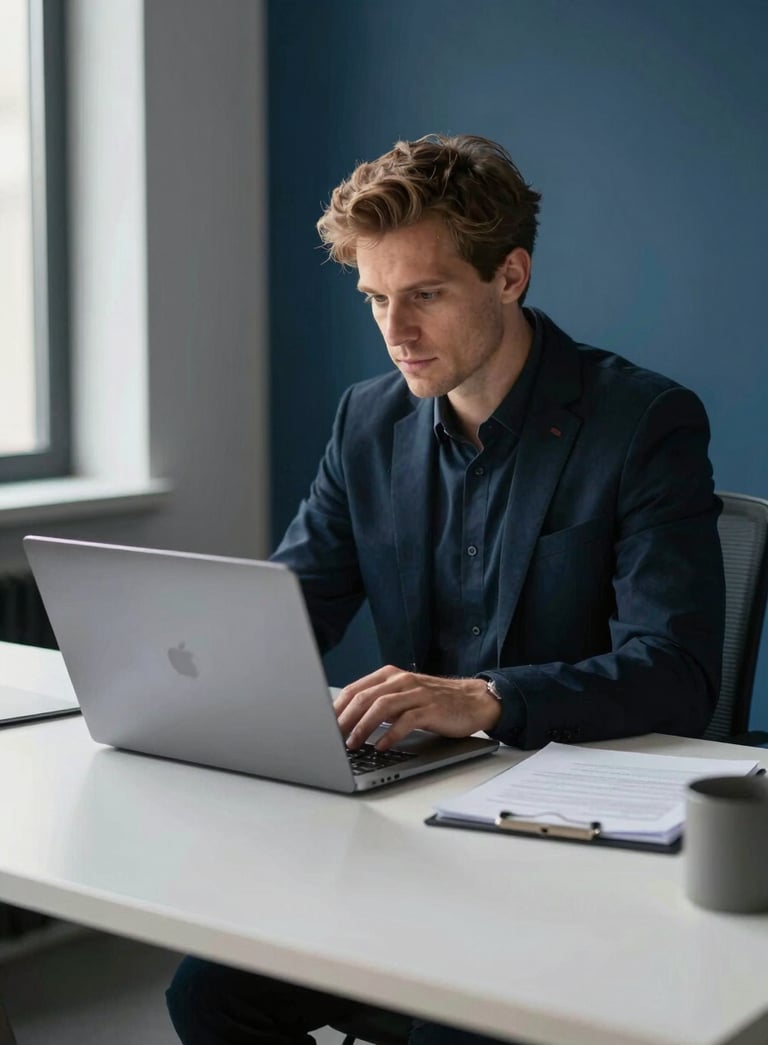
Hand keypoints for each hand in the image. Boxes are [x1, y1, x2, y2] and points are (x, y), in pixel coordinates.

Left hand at [333, 665, 500, 749]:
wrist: (473, 700)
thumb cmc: (434, 701)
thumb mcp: (403, 696)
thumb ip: (379, 703)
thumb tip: (346, 723)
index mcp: (389, 675)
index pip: (354, 689)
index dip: (336, 708)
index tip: (323, 726)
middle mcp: (401, 680)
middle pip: (364, 697)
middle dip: (344, 719)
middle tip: (332, 738)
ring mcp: (417, 693)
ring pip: (382, 707)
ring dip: (363, 727)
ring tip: (352, 744)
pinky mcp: (431, 708)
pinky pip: (406, 720)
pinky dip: (391, 734)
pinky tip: (381, 746)